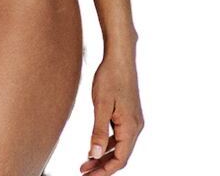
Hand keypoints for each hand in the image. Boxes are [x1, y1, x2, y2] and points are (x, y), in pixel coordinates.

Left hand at [78, 50, 143, 172]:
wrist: (120, 56)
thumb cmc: (110, 76)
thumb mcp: (101, 104)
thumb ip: (98, 131)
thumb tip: (93, 155)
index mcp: (131, 126)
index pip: (120, 159)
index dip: (105, 171)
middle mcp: (136, 126)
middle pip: (121, 155)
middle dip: (102, 166)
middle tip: (83, 172)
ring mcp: (133, 120)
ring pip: (120, 146)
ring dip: (104, 155)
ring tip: (85, 162)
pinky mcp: (128, 113)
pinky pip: (119, 135)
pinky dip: (107, 143)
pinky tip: (95, 145)